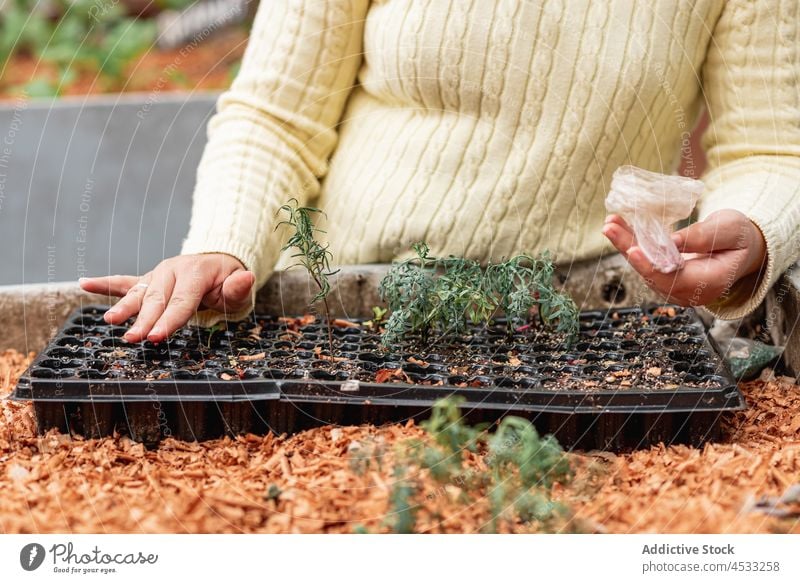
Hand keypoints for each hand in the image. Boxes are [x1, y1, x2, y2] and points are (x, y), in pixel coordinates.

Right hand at [79, 253, 254, 342]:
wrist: (218, 261)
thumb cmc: (228, 281)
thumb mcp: (239, 287)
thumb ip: (239, 287)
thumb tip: (246, 278)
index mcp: (195, 273)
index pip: (181, 301)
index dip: (169, 320)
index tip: (157, 337)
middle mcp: (172, 271)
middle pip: (157, 299)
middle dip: (144, 320)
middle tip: (133, 339)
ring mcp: (158, 274)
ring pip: (139, 292)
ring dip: (124, 306)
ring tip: (110, 321)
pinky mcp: (148, 279)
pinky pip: (125, 281)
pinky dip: (105, 283)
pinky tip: (85, 284)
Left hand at [602, 209, 766, 306]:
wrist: (741, 249)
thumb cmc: (739, 237)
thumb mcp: (730, 230)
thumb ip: (703, 237)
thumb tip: (672, 241)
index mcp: (709, 283)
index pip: (674, 280)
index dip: (651, 266)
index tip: (633, 250)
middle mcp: (687, 291)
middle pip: (652, 273)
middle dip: (628, 249)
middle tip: (610, 227)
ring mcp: (674, 286)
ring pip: (644, 267)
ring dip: (624, 244)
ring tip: (610, 223)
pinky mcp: (665, 276)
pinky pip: (645, 261)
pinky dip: (631, 243)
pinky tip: (618, 226)